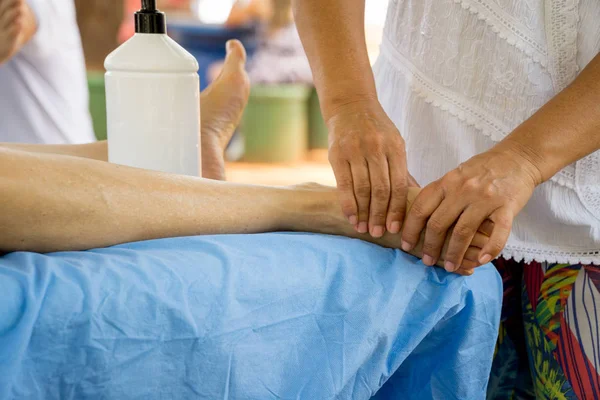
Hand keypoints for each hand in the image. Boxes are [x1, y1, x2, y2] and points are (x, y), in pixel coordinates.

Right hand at [327, 100, 407, 238]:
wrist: (350, 106)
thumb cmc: (376, 129)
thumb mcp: (394, 143)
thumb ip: (401, 170)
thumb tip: (416, 199)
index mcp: (395, 147)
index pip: (399, 184)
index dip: (397, 209)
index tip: (395, 228)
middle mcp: (376, 148)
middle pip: (381, 189)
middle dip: (380, 215)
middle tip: (379, 233)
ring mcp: (356, 150)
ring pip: (362, 188)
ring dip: (363, 212)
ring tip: (364, 228)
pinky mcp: (337, 154)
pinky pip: (344, 183)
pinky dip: (348, 203)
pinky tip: (351, 216)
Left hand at [401, 145, 541, 271]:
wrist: (519, 157)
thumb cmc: (484, 169)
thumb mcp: (456, 175)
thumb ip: (440, 193)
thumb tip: (417, 217)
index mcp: (447, 182)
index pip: (420, 208)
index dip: (410, 229)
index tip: (405, 245)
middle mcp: (463, 189)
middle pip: (439, 223)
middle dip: (430, 247)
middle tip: (427, 261)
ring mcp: (485, 198)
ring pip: (463, 232)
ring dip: (454, 254)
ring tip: (450, 267)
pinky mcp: (507, 207)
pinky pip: (497, 233)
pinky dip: (490, 250)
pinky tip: (482, 261)